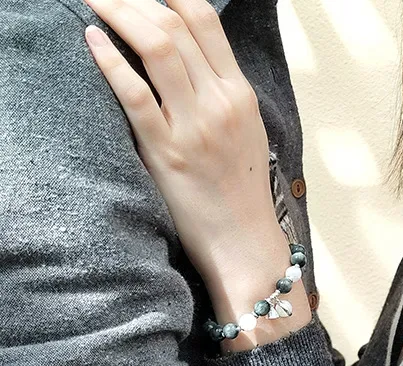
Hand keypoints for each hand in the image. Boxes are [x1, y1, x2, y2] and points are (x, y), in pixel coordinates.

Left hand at [82, 0, 284, 284]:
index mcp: (240, 93)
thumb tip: (188, 59)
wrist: (243, 239)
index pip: (205, 20)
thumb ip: (221, 91)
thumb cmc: (241, 189)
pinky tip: (91, 41)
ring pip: (157, 48)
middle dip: (135, 0)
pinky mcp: (168, 152)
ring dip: (119, 15)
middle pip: (176, 25)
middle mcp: (220, 102)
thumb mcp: (245, 130)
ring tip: (96, 3)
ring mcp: (195, 126)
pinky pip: (135, 95)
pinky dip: (110, 61)